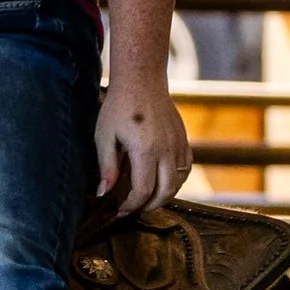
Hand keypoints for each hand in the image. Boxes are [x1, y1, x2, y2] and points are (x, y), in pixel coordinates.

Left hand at [95, 76, 190, 214]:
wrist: (141, 80)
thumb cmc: (119, 107)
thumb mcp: (104, 137)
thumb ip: (106, 168)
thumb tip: (104, 194)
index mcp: (145, 150)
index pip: (143, 191)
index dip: (131, 205)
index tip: (120, 209)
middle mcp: (166, 150)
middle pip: (165, 192)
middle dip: (149, 206)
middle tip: (134, 209)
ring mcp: (178, 144)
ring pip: (179, 182)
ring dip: (164, 195)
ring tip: (147, 198)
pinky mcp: (183, 138)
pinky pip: (186, 167)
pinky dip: (177, 180)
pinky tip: (163, 181)